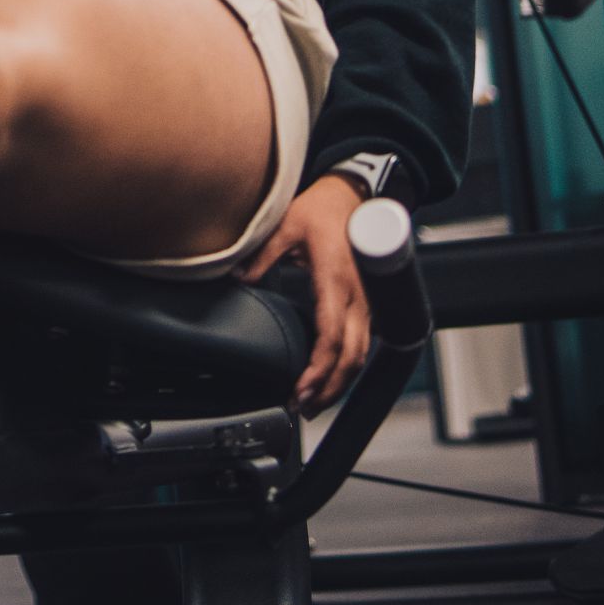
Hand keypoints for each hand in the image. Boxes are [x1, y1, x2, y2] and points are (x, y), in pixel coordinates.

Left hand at [242, 173, 371, 412]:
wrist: (353, 196)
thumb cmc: (321, 210)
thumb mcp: (285, 225)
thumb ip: (261, 256)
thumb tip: (238, 279)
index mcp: (336, 280)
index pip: (332, 337)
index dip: (319, 370)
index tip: (300, 390)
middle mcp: (357, 296)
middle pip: (351, 357)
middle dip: (330, 389)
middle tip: (301, 408)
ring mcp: (365, 302)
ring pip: (361, 355)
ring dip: (339, 384)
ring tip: (312, 404)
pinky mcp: (365, 304)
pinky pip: (361, 343)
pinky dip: (347, 368)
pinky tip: (329, 380)